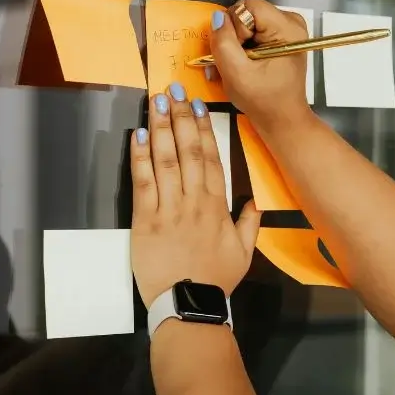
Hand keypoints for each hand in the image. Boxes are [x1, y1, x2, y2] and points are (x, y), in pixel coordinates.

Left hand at [130, 85, 260, 308]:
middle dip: (181, 117)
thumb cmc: (217, 280)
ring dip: (160, 128)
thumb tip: (255, 202)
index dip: (204, 129)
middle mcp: (194, 201)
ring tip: (156, 102)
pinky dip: (140, 157)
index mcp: (217, 206)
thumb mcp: (245, 254)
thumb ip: (250, 224)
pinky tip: (139, 134)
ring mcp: (168, 209)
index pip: (210, 158)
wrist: (189, 305)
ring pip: (164, 160)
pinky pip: (142, 182)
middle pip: (187, 151)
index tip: (199, 104)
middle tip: (174, 89)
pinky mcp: (145, 221)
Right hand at [209, 0, 312, 135]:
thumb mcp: (236, 74)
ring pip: (247, 21)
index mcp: (288, 29)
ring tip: (241, 66)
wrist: (282, 119)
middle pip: (248, 12)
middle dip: (235, 35)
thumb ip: (223, 42)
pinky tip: (246, 64)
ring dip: (238, 43)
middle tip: (239, 62)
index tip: (240, 53)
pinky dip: (244, 46)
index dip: (236, 27)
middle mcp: (292, 23)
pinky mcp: (281, 36)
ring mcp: (287, 29)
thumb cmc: (263, 101)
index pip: (248, 5)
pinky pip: (254, 30)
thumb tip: (217, 17)